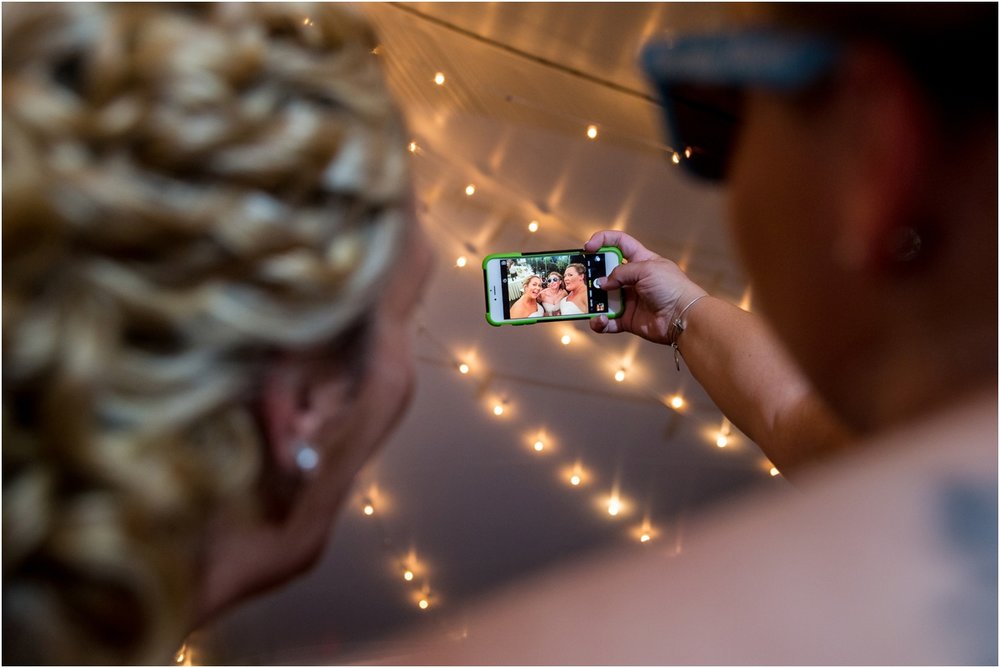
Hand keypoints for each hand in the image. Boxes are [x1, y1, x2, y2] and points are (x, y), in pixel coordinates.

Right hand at [585, 230, 706, 344]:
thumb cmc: (671, 287)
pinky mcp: (627, 319)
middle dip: (592, 274)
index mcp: (641, 261)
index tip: (588, 247)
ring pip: (603, 298)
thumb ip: (621, 272)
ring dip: (593, 301)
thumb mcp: (646, 269)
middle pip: (606, 272)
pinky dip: (600, 322)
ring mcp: (629, 300)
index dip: (603, 240)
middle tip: (581, 278)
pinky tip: (600, 320)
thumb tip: (602, 284)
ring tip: (588, 302)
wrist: (683, 317)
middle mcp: (633, 279)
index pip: (620, 243)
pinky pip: (608, 321)